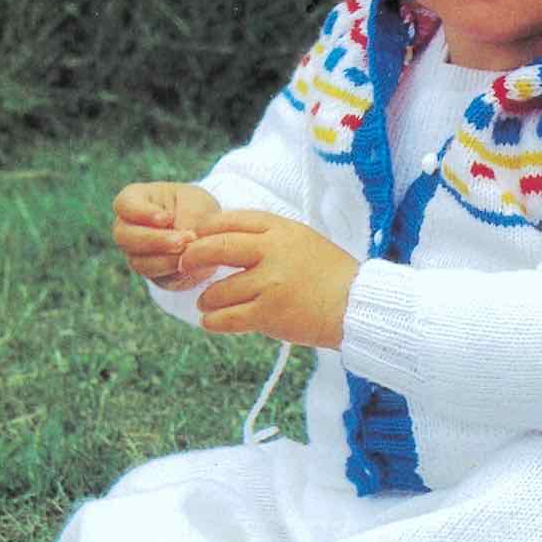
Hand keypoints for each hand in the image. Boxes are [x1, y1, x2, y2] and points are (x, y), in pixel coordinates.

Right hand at [112, 182, 220, 290]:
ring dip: (167, 260)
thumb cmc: (196, 207)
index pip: (125, 205)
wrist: (208, 230)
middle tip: (182, 241)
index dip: (142, 213)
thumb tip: (185, 238)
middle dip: (155, 240)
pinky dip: (175, 273)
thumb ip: (189, 216)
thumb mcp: (196, 202)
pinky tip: (191, 265)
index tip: (167, 218)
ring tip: (191, 251)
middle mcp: (128, 228)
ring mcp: (136, 253)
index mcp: (134, 200)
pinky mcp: (152, 274)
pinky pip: (157, 278)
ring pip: (139, 262)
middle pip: (125, 237)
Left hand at [180, 211, 358, 348]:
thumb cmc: (329, 273)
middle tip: (185, 264)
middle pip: (216, 247)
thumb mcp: (301, 239)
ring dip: (206, 298)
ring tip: (207, 303)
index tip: (197, 238)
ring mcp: (270, 283)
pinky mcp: (269, 314)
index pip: (231, 220)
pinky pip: (226, 318)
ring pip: (218, 290)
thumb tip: (225, 237)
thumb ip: (268, 236)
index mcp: (281, 229)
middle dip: (193, 256)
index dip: (207, 229)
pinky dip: (212, 321)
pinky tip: (210, 321)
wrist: (355, 304)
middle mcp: (273, 251)